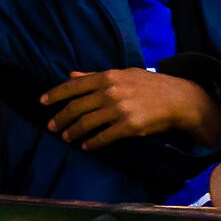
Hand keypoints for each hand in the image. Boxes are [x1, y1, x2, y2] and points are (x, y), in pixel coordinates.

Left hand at [40, 69, 220, 148]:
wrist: (178, 99)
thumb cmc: (149, 85)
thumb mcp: (123, 74)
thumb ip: (95, 75)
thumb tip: (71, 75)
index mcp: (108, 77)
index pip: (74, 86)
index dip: (55, 95)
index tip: (42, 102)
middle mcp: (110, 92)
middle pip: (76, 107)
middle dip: (60, 118)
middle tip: (51, 127)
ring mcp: (119, 110)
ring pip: (86, 124)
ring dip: (73, 132)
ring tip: (66, 137)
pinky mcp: (128, 127)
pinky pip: (103, 137)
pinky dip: (92, 143)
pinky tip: (86, 146)